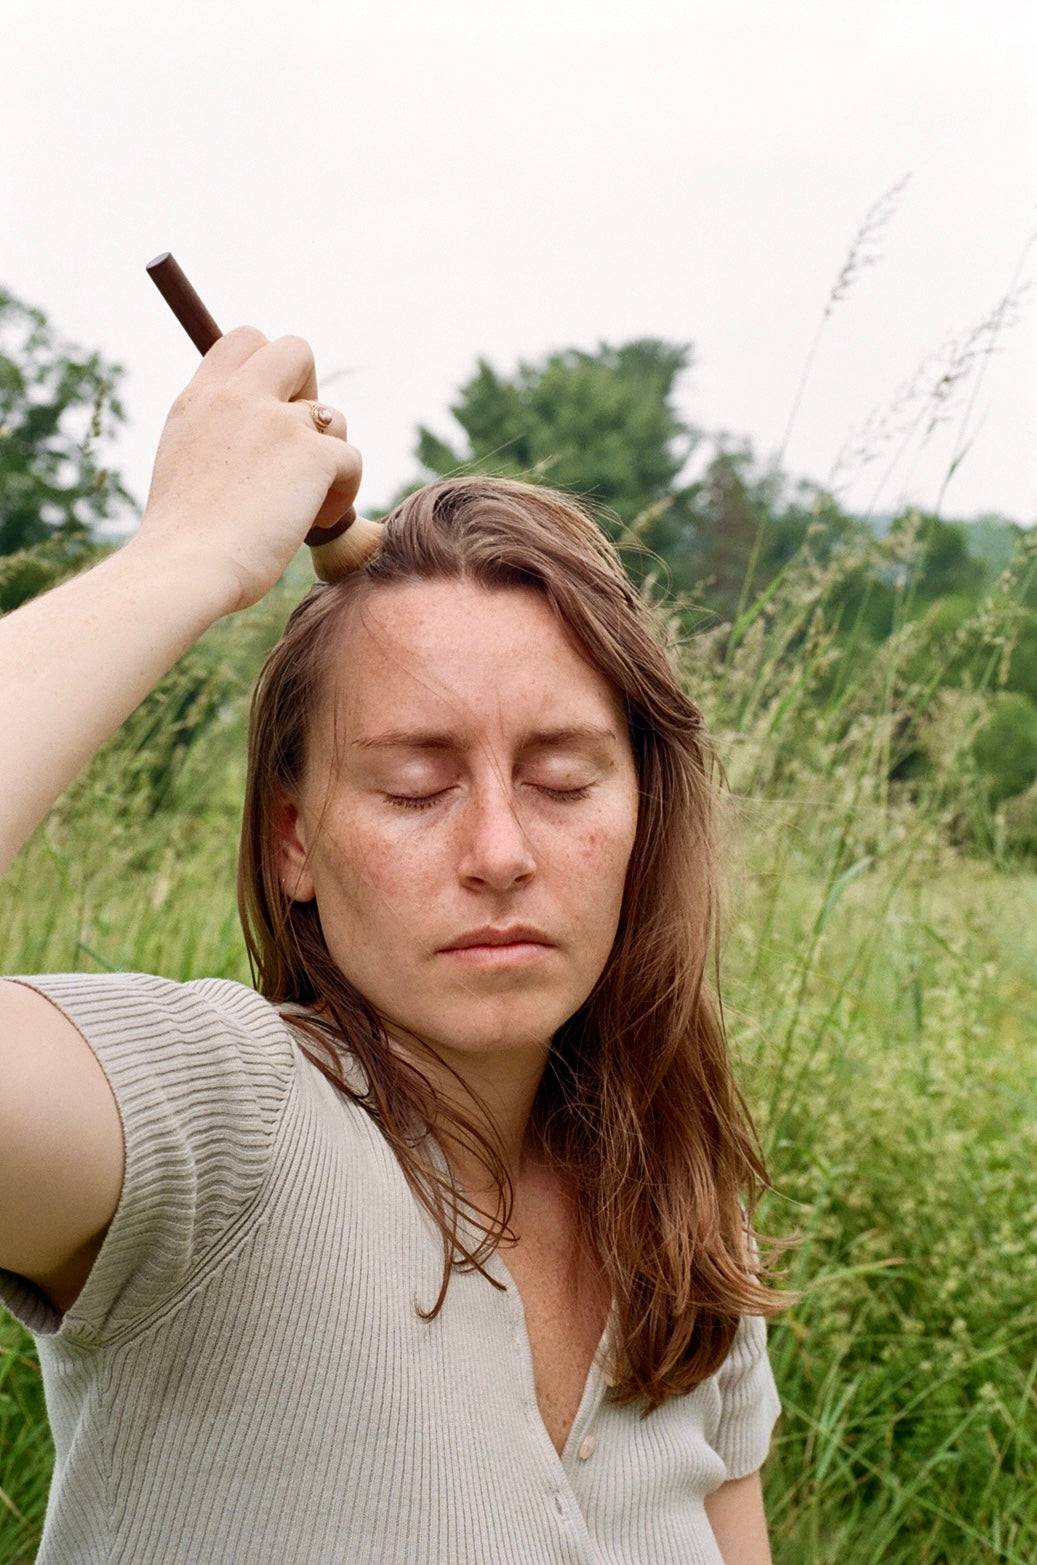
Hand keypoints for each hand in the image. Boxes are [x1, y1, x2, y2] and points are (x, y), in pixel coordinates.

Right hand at [138, 327, 362, 611]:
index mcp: (199, 398)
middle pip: (296, 350)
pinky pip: (352, 458)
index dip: (270, 372)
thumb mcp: (184, 464)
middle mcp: (237, 397)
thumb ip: (218, 435)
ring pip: (334, 416)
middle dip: (309, 393)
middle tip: (298, 448)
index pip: (246, 341)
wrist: (183, 568)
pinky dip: (344, 491)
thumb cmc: (181, 540)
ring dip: (329, 456)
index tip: (269, 415)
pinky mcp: (312, 455)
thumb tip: (258, 443)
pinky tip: (316, 521)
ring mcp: (277, 422)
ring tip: (304, 501)